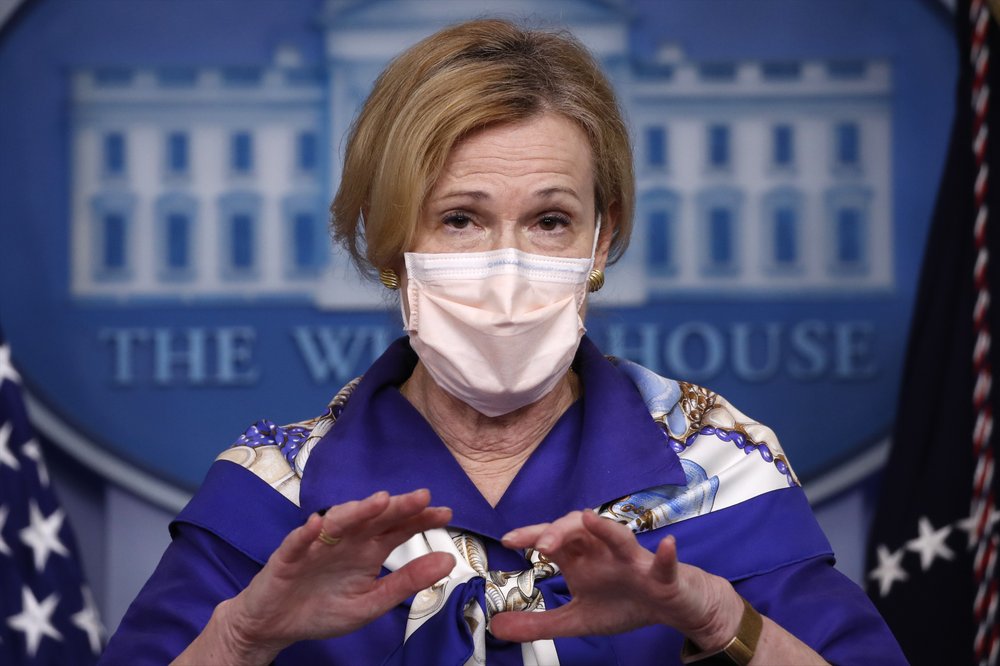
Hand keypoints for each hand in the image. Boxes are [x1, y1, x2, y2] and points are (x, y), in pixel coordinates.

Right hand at [214, 489, 454, 660]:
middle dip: (396, 507)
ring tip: (378, 502)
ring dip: (356, 511)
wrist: (275, 625)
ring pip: (337, 522)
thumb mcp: (372, 602)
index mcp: (368, 550)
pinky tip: (317, 525)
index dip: (419, 519)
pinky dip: (305, 534)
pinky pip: (296, 543)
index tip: (445, 513)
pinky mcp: (286, 557)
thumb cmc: (324, 609)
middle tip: (421, 497)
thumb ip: (407, 581)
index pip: (398, 528)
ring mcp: (316, 545)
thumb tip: (448, 561)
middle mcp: (346, 540)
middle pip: (373, 518)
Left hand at [488, 510, 741, 648]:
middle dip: (560, 530)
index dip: (531, 535)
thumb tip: (496, 626)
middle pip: (580, 528)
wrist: (670, 607)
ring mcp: (634, 560)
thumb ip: (538, 623)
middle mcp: (604, 551)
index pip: (553, 539)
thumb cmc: (624, 603)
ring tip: (589, 519)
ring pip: (618, 535)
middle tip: (541, 544)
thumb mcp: (576, 619)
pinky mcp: (663, 575)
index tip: (508, 540)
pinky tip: (667, 546)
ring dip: (604, 528)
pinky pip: (666, 563)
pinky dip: (666, 555)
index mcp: (582, 558)